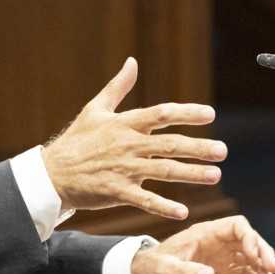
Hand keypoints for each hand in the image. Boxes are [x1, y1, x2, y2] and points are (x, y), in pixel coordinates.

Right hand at [41, 58, 225, 219]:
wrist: (52, 173)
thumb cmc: (76, 140)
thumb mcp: (95, 108)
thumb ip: (118, 87)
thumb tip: (132, 62)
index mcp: (125, 123)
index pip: (161, 114)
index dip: (187, 113)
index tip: (210, 114)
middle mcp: (128, 145)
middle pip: (170, 144)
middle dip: (198, 147)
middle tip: (222, 151)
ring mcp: (123, 169)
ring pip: (164, 171)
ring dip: (191, 174)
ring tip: (215, 176)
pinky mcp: (117, 192)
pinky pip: (145, 199)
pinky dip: (164, 206)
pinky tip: (184, 212)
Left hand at [131, 215, 274, 273]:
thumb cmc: (154, 269)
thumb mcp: (167, 270)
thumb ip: (187, 271)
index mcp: (205, 233)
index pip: (237, 225)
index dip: (250, 238)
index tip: (256, 256)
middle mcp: (216, 240)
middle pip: (248, 239)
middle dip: (263, 252)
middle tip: (274, 269)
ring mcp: (221, 253)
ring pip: (250, 254)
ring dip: (262, 266)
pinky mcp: (222, 267)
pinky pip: (244, 268)